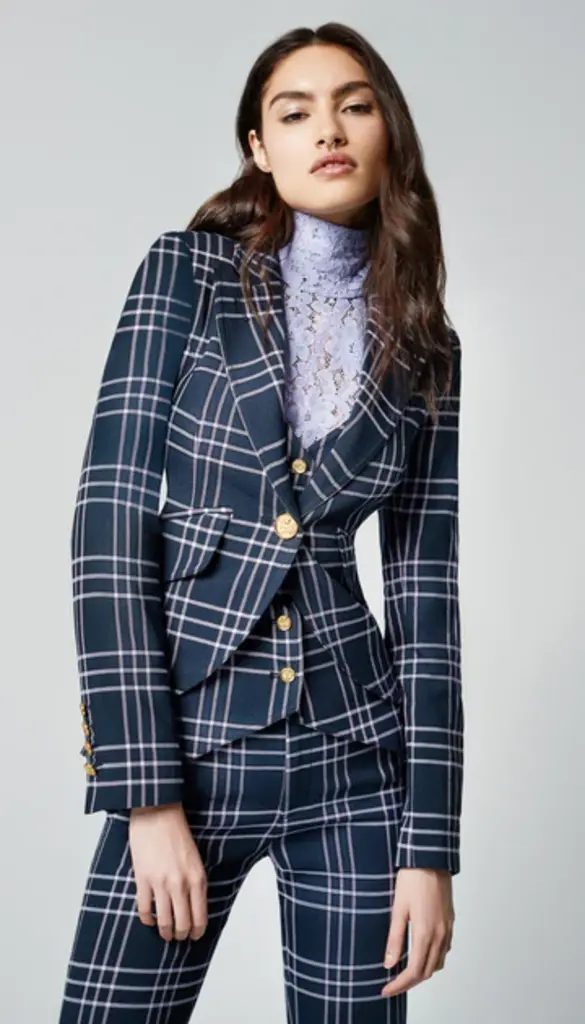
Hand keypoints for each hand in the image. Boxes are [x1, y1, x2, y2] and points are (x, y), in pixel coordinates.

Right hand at [129, 802, 207, 941]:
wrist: (157, 812)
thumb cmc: (177, 832)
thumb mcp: (195, 858)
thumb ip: (195, 882)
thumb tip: (193, 906)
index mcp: (197, 878)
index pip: (200, 917)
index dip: (197, 931)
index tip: (194, 936)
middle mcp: (181, 884)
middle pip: (182, 924)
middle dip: (181, 935)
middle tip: (178, 937)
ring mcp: (160, 883)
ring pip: (163, 922)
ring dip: (164, 932)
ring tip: (164, 933)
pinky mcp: (142, 880)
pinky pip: (144, 910)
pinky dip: (147, 919)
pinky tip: (149, 919)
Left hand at [381, 867, 453, 996]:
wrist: (431, 857)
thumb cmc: (412, 878)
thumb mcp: (398, 908)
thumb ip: (394, 938)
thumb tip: (388, 964)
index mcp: (425, 933)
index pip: (414, 971)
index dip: (399, 985)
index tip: (386, 990)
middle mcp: (440, 934)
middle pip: (427, 972)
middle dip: (410, 982)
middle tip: (392, 985)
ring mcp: (448, 928)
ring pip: (438, 962)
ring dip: (422, 972)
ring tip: (404, 971)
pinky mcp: (450, 921)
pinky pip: (444, 950)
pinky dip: (433, 959)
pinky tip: (421, 953)